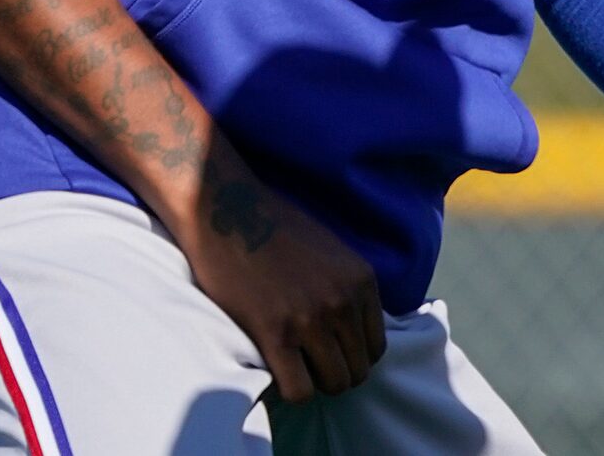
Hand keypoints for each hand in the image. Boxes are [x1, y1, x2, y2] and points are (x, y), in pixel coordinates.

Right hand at [173, 155, 385, 403]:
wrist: (227, 211)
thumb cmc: (274, 228)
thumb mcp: (331, 251)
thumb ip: (347, 287)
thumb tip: (353, 330)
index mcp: (361, 279)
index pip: (376, 346)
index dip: (352, 356)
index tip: (330, 353)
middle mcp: (343, 300)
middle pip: (358, 369)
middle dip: (334, 372)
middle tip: (308, 363)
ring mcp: (311, 318)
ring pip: (334, 384)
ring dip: (315, 382)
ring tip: (293, 366)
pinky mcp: (276, 334)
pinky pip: (299, 391)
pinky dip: (290, 390)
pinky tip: (276, 370)